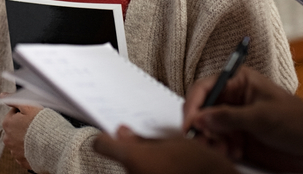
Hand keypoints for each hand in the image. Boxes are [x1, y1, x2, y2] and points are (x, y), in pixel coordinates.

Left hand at [0, 98, 40, 170]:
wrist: (54, 145)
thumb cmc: (42, 124)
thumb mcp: (29, 105)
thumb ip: (14, 99)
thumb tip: (3, 95)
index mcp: (7, 123)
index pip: (14, 113)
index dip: (25, 112)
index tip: (33, 115)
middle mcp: (8, 138)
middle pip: (15, 128)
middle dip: (24, 126)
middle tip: (36, 126)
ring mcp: (14, 151)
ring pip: (19, 141)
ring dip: (26, 138)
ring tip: (38, 136)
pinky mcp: (22, 160)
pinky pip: (24, 153)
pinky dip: (29, 149)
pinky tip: (37, 146)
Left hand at [93, 126, 238, 173]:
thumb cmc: (200, 164)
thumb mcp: (173, 141)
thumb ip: (143, 138)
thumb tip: (123, 132)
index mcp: (135, 158)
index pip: (102, 145)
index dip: (105, 138)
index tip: (108, 136)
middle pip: (120, 159)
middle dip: (131, 153)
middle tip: (151, 149)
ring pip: (132, 170)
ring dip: (142, 165)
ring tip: (165, 162)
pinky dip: (150, 173)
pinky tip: (167, 170)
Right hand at [183, 66, 302, 172]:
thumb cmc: (297, 121)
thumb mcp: (262, 117)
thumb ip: (229, 117)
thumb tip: (200, 118)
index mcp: (239, 82)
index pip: (205, 88)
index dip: (193, 104)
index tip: (190, 123)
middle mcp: (233, 99)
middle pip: (203, 109)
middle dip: (201, 126)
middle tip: (205, 141)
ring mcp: (235, 119)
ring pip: (208, 128)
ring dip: (211, 140)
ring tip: (223, 150)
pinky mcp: (239, 137)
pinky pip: (219, 142)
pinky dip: (220, 149)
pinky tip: (233, 153)